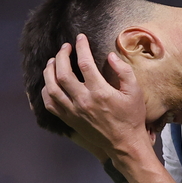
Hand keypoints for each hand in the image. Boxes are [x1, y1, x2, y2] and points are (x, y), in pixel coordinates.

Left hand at [41, 34, 150, 157]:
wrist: (124, 144)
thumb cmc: (131, 117)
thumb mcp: (135, 91)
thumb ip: (124, 71)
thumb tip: (110, 55)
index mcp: (100, 92)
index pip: (85, 64)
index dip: (81, 47)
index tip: (80, 38)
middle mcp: (83, 101)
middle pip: (63, 73)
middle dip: (62, 56)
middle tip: (65, 47)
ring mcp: (73, 112)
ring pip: (52, 88)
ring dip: (49, 71)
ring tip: (53, 61)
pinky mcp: (69, 120)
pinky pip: (50, 104)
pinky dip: (47, 91)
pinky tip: (50, 83)